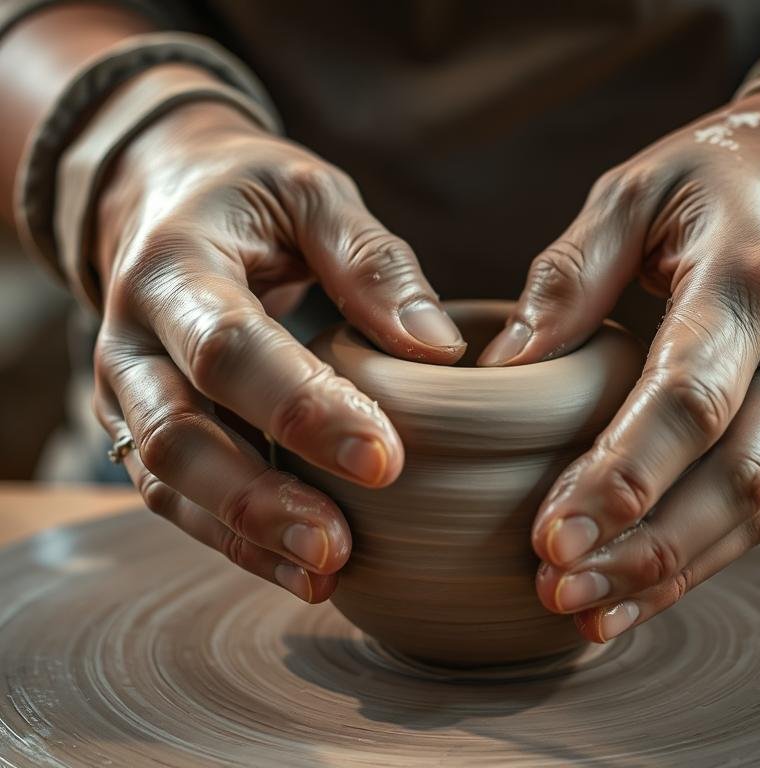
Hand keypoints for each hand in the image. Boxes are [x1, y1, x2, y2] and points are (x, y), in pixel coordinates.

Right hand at [93, 101, 464, 601]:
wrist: (167, 202)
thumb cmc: (251, 197)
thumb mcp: (313, 195)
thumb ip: (371, 263)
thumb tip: (441, 350)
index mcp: (175, 268)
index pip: (230, 348)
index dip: (302, 408)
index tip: (385, 459)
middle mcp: (133, 340)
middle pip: (177, 434)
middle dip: (258, 498)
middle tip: (340, 547)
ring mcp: (128, 393)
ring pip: (167, 482)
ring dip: (244, 536)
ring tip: (325, 574)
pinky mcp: (140, 428)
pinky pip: (176, 498)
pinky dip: (235, 540)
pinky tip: (300, 571)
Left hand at [480, 90, 759, 640]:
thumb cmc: (718, 181)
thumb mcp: (633, 194)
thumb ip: (567, 279)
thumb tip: (498, 370)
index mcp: (753, 281)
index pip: (687, 401)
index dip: (621, 478)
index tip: (551, 535)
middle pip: (729, 478)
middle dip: (641, 547)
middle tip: (556, 589)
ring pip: (755, 513)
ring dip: (668, 571)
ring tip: (583, 608)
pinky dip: (701, 557)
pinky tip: (638, 589)